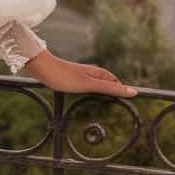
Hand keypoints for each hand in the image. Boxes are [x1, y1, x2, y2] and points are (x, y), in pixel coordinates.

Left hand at [23, 49, 137, 97]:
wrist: (41, 67)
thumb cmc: (64, 76)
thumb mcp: (90, 85)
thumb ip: (110, 89)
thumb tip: (133, 92)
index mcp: (99, 73)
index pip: (116, 84)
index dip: (121, 93)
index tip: (126, 104)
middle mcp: (92, 73)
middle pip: (107, 85)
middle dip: (112, 94)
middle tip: (115, 107)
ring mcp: (82, 75)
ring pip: (96, 86)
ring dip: (100, 95)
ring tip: (102, 105)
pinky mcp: (72, 78)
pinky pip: (86, 87)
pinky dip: (89, 93)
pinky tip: (84, 98)